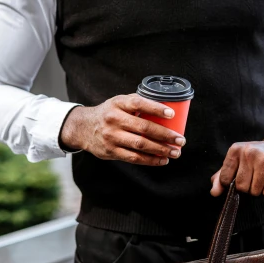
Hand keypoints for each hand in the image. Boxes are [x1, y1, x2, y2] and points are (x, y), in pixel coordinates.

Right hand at [59, 94, 185, 164]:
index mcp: (118, 103)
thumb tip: (167, 108)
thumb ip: (138, 103)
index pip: (139, 103)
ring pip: (140, 145)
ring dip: (161, 150)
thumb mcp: (119, 102)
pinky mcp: (111, 151)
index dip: (156, 108)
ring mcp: (111, 137)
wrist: (83, 127)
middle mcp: (114, 119)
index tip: (172, 114)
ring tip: (175, 152)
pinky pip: (134, 158)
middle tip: (180, 140)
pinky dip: (150, 160)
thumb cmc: (109, 113)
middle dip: (165, 135)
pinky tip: (162, 160)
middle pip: (143, 128)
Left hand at [210, 139, 263, 196]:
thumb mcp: (237, 160)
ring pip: (254, 191)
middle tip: (256, 175)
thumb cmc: (257, 156)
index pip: (225, 179)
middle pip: (241, 187)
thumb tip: (214, 192)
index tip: (241, 175)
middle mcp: (249, 153)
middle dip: (248, 186)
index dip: (232, 183)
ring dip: (259, 188)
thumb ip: (222, 175)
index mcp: (236, 150)